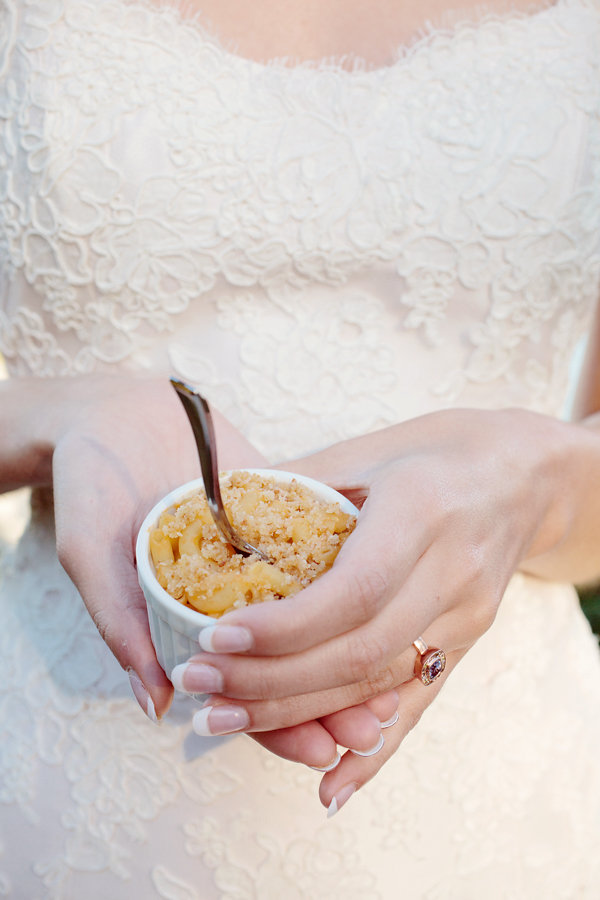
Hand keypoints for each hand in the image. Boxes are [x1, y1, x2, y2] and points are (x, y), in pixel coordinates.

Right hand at [48, 374, 390, 746]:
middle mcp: (230, 595)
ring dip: (346, 658)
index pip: (239, 684)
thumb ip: (119, 617)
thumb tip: (153, 703)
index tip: (319, 746)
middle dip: (326, 699)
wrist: (111, 414)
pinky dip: (346, 588)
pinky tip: (389, 605)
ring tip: (387, 694)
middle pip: (285, 661)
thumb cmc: (90, 482)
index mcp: (186, 618)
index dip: (275, 720)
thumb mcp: (91, 549)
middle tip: (366, 732)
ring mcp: (259, 554)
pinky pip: (319, 559)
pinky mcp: (282, 510)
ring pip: (311, 619)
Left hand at [171, 408, 576, 807]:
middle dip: (270, 681)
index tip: (218, 638)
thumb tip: (214, 515)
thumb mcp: (367, 447)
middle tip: (200, 687)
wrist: (524, 473)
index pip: (354, 590)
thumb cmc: (437, 451)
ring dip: (298, 715)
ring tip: (224, 721)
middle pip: (360, 652)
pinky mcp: (468, 641)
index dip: (285, 626)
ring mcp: (467, 616)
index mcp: (423, 512)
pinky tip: (329, 788)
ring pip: (380, 685)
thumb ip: (297, 484)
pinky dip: (374, 753)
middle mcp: (452, 572)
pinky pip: (419, 703)